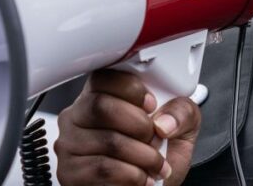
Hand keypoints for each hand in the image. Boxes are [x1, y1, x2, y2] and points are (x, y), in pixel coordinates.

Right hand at [55, 70, 200, 185]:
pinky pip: (103, 169)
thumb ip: (182, 112)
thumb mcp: (179, 129)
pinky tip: (141, 178)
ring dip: (143, 156)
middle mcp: (78, 116)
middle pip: (101, 106)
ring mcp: (70, 145)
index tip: (151, 105)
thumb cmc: (156, 158)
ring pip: (107, 140)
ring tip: (155, 165)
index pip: (104, 76)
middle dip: (139, 125)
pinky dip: (133, 175)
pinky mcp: (71, 173)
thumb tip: (165, 121)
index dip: (131, 88)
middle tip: (154, 140)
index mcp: (101, 95)